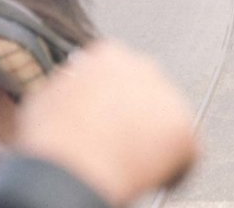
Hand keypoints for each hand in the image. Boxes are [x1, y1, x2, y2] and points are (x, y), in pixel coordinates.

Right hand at [14, 40, 197, 206]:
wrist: (69, 170)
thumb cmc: (51, 140)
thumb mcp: (47, 96)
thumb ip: (70, 86)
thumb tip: (74, 91)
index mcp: (109, 55)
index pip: (121, 73)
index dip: (112, 101)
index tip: (106, 119)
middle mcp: (145, 67)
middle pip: (148, 94)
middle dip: (137, 117)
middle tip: (120, 145)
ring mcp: (169, 97)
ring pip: (168, 121)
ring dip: (155, 140)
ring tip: (132, 165)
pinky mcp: (186, 131)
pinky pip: (187, 153)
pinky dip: (173, 169)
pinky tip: (152, 179)